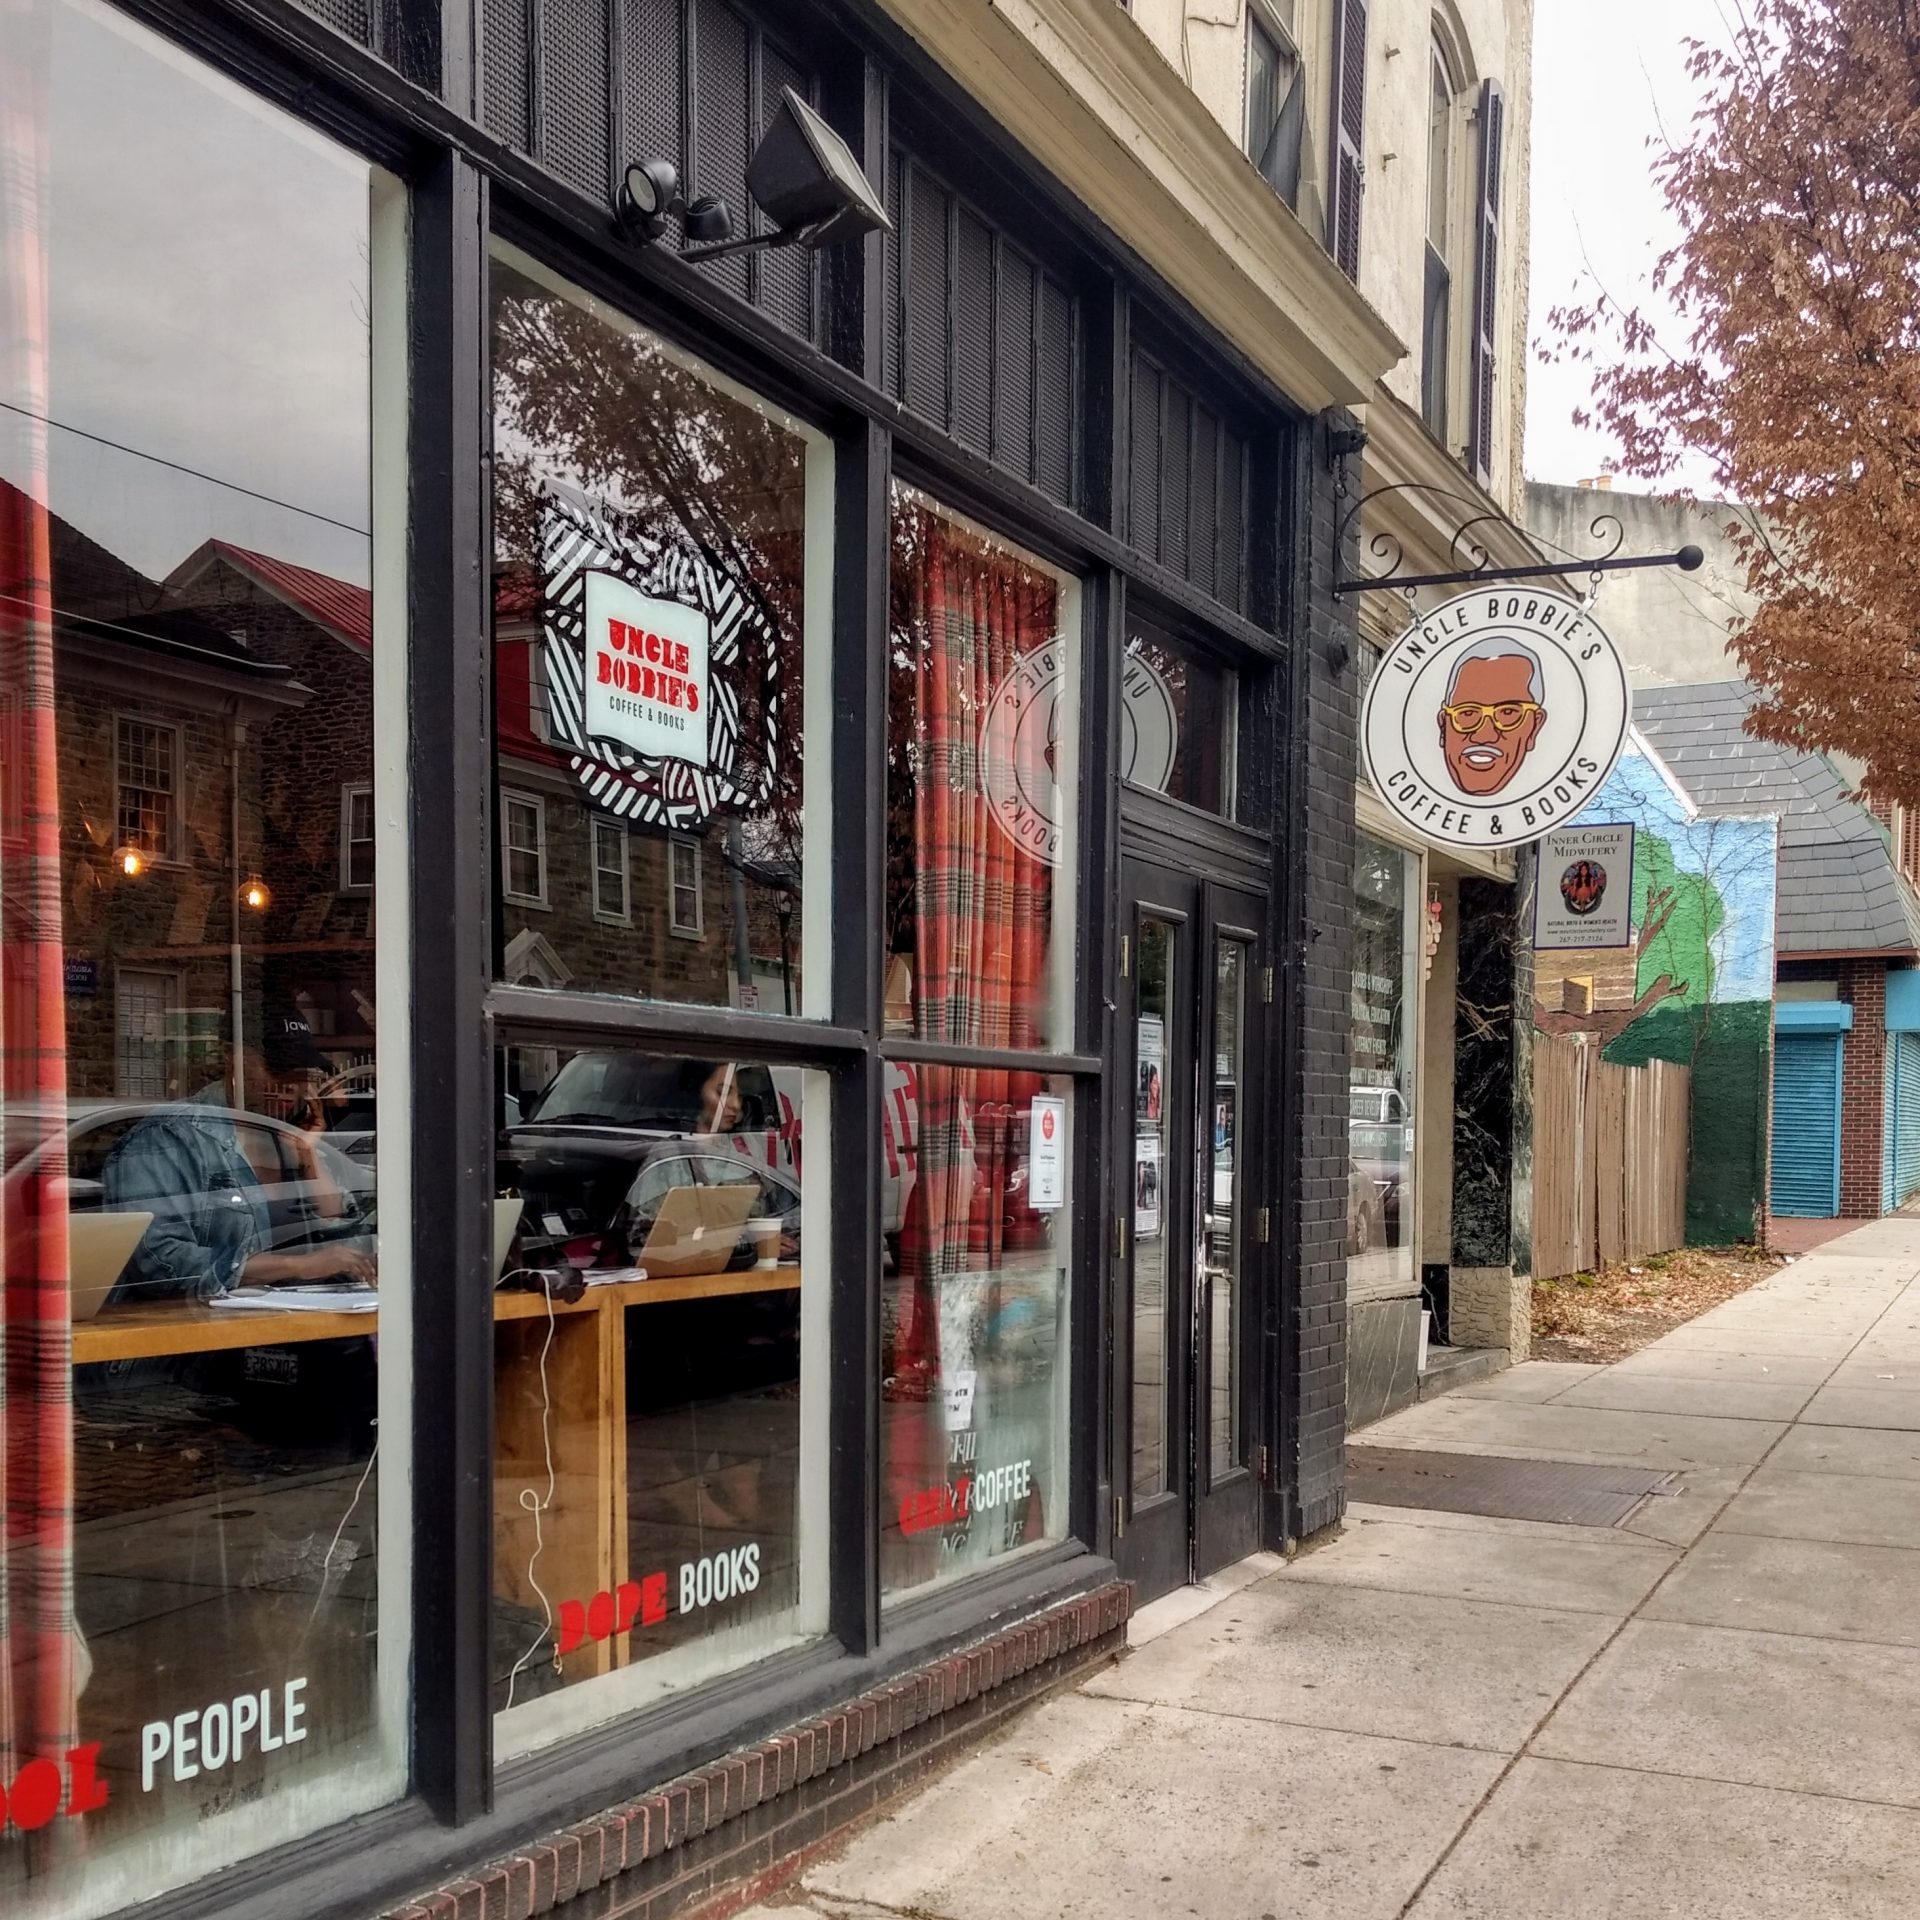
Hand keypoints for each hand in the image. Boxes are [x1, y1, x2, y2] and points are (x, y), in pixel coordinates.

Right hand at [249, 1247, 376, 1286]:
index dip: (371, 1262)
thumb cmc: (311, 1266)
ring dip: (369, 1271)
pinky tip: (363, 1279)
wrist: (299, 1265)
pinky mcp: (337, 1262)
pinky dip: (361, 1273)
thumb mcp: (330, 1265)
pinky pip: (354, 1267)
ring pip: (361, 1261)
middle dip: (374, 1266)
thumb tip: (354, 1271)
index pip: (361, 1254)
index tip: (377, 1271)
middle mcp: (342, 1250)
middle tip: (380, 1276)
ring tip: (374, 1280)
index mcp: (341, 1249)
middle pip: (364, 1256)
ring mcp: (340, 1255)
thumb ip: (343, 1266)